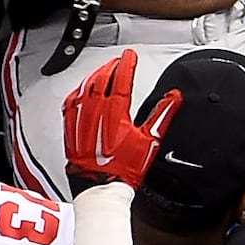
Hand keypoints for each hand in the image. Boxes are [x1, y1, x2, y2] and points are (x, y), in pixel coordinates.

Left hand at [65, 47, 177, 190]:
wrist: (100, 189)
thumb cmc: (124, 170)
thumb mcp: (150, 140)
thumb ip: (163, 114)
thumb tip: (174, 97)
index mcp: (116, 112)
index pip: (122, 78)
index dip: (127, 64)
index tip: (131, 55)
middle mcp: (96, 112)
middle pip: (102, 79)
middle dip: (112, 66)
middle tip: (119, 61)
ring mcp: (80, 118)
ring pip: (85, 87)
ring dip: (95, 75)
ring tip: (103, 70)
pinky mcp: (70, 128)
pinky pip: (71, 102)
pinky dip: (78, 91)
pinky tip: (82, 90)